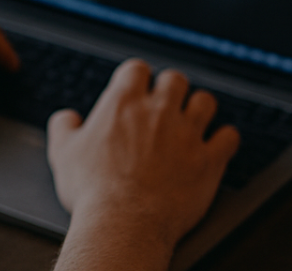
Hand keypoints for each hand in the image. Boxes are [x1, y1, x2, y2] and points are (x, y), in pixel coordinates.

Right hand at [48, 59, 239, 259]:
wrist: (123, 224)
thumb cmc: (92, 191)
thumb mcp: (63, 153)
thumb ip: (64, 127)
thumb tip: (66, 118)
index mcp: (122, 103)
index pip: (137, 69)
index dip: (138, 77)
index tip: (136, 88)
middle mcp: (158, 111)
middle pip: (175, 79)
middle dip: (171, 88)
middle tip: (166, 103)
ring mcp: (186, 134)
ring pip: (205, 102)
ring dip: (200, 107)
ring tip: (194, 118)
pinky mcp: (208, 160)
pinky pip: (229, 137)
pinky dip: (225, 138)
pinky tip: (219, 143)